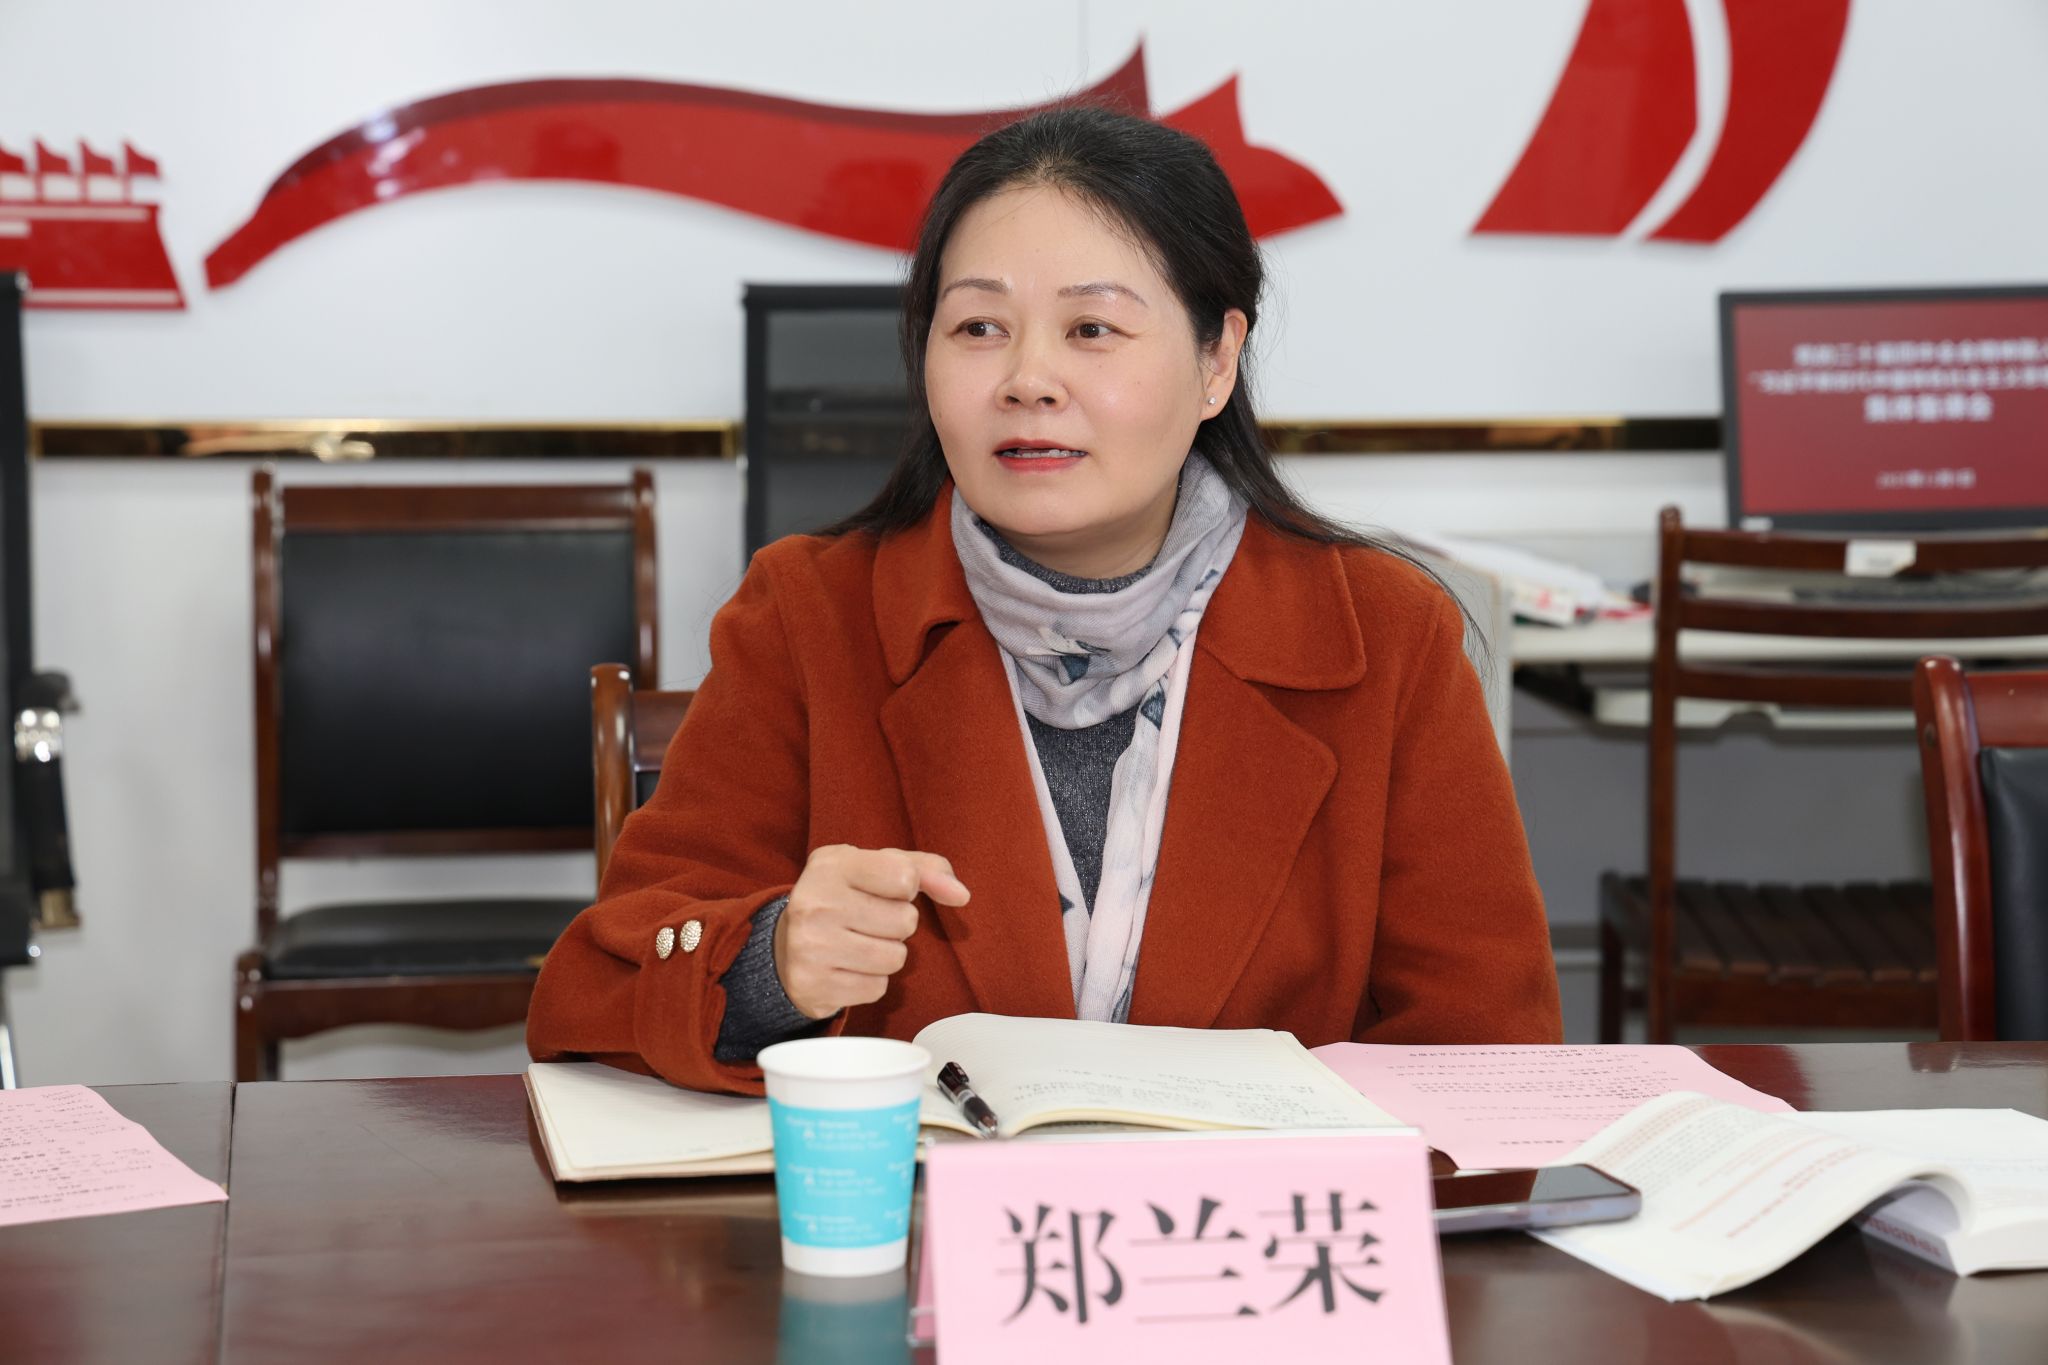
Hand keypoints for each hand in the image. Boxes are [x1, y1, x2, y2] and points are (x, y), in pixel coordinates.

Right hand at [774, 845, 970, 1019]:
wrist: (785, 946)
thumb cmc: (843, 898)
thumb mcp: (876, 868)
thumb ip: (925, 870)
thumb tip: (962, 895)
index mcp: (832, 865)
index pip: (905, 877)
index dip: (906, 888)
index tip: (884, 889)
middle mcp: (815, 903)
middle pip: (905, 921)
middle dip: (897, 924)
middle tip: (868, 920)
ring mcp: (811, 947)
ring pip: (895, 958)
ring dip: (888, 954)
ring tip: (860, 943)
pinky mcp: (813, 986)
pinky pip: (877, 988)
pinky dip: (871, 980)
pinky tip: (848, 967)